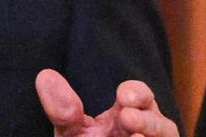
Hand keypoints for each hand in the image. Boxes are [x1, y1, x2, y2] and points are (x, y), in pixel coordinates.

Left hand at [36, 68, 178, 136]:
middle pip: (161, 124)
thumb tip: (44, 75)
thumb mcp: (72, 133)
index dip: (136, 93)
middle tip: (127, 117)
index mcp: (129, 118)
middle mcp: (147, 134)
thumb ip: (63, 110)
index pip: (141, 98)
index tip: (123, 97)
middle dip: (147, 120)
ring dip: (150, 133)